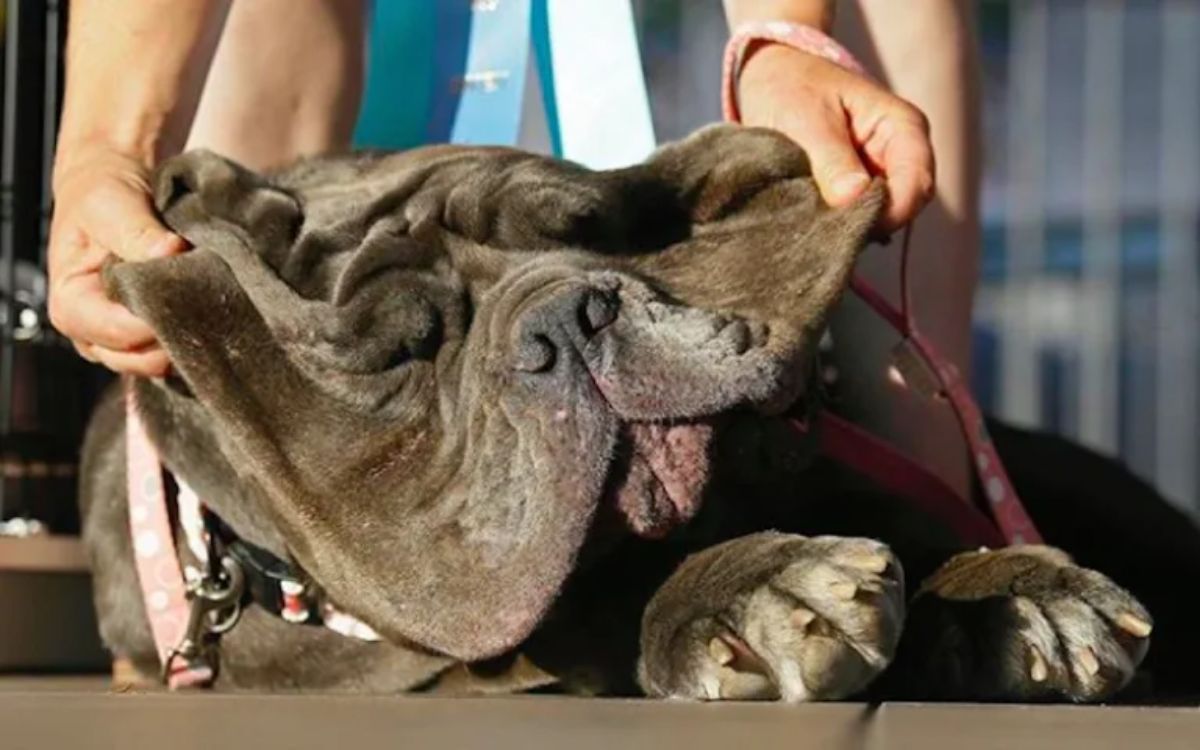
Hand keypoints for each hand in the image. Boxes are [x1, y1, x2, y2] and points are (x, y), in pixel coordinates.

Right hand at [47, 145, 186, 375]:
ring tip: (209, 310)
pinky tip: (211, 317)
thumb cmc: (101, 194)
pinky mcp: (148, 335)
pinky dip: (192, 339)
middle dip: (172, 339)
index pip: (114, 331)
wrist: (115, 184)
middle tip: (206, 307)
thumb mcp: (111, 205)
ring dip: (185, 342)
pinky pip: (172, 351)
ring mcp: (122, 337)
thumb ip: (137, 233)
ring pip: (157, 362)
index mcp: (71, 302)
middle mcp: (93, 329)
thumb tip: (171, 252)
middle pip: (136, 358)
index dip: (151, 322)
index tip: (185, 299)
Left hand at [736, 43, 934, 231]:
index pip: (918, 184)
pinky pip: (857, 218)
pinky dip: (837, 224)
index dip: (890, 213)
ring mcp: (880, 173)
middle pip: (903, 207)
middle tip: (821, 227)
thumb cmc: (792, 87)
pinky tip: (810, 220)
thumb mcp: (806, 118)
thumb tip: (853, 197)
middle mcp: (900, 154)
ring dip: (849, 225)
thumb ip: (831, 158)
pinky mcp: (858, 190)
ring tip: (811, 220)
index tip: (848, 226)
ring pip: (880, 217)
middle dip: (867, 222)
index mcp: (902, 126)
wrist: (772, 79)